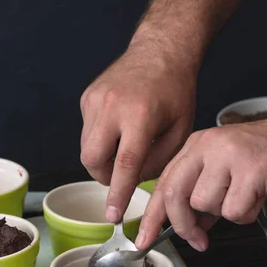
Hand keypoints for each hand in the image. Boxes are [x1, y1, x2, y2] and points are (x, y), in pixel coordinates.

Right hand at [80, 42, 195, 221]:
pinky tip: (119, 128)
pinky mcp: (86, 97)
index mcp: (140, 115)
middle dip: (104, 176)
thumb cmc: (177, 91)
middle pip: (92, 160)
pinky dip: (101, 140)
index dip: (118, 193)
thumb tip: (134, 180)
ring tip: (126, 146)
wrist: (160, 50)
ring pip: (86, 148)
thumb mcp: (181, 129)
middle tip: (122, 174)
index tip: (112, 216)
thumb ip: (159, 160)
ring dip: (102, 158)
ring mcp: (95, 100)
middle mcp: (111, 106)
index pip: (124, 163)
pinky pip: (87, 132)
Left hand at [136, 117, 266, 250]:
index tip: (143, 239)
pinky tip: (258, 196)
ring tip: (246, 196)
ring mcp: (227, 156)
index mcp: (195, 146)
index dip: (151, 216)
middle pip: (174, 194)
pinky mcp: (250, 170)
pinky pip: (234, 211)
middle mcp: (206, 147)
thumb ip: (203, 197)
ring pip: (205, 205)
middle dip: (182, 225)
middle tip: (198, 240)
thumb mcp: (225, 170)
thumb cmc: (264, 156)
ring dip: (225, 212)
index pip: (163, 183)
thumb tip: (188, 228)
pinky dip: (246, 214)